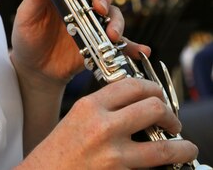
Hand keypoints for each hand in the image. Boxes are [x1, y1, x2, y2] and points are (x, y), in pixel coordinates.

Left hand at [10, 0, 149, 86]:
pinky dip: (134, 46)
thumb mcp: (27, 13)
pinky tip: (142, 52)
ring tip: (111, 34)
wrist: (35, 66)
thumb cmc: (29, 32)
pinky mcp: (102, 40)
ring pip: (116, 8)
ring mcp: (96, 18)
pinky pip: (125, 41)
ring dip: (117, 19)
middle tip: (98, 6)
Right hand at [20, 78, 197, 168]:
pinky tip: (168, 167)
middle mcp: (103, 127)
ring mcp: (114, 156)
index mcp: (91, 105)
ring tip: (186, 148)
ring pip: (163, 146)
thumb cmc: (60, 150)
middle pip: (153, 108)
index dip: (153, 88)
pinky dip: (165, 168)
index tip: (158, 96)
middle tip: (174, 122)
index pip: (133, 85)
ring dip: (182, 147)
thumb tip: (138, 103)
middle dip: (171, 114)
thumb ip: (105, 106)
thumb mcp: (78, 116)